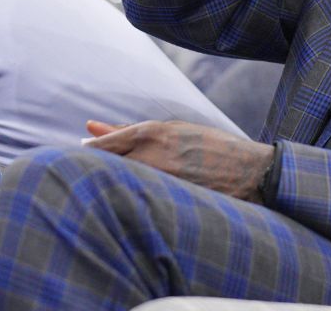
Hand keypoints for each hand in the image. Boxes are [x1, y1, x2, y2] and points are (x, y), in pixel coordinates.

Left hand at [85, 120, 275, 203]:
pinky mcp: (166, 202)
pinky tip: (134, 200)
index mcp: (152, 134)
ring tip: (110, 187)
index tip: (81, 152)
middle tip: (90, 171)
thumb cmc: (211, 146)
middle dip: (96, 167)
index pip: (105, 144)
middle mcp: (151, 157)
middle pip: (106, 165)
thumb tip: (94, 128)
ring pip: (120, 184)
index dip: (91, 150)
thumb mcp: (174, 130)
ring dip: (112, 184)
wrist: (249, 173)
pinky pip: (138, 200)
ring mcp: (158, 182)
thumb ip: (133, 132)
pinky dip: (131, 199)